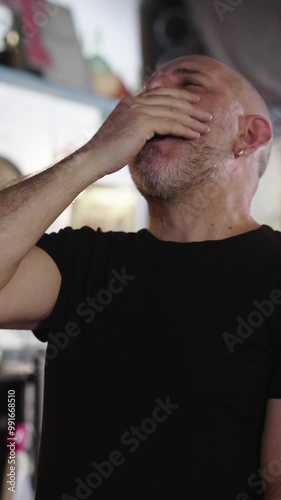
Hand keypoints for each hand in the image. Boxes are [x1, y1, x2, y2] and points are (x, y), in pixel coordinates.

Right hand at [88, 87, 212, 174]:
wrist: (94, 158)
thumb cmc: (107, 153)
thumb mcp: (124, 135)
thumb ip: (138, 128)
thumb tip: (151, 133)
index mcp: (129, 102)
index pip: (160, 93)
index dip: (179, 96)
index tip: (194, 101)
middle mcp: (134, 102)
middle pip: (170, 100)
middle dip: (191, 107)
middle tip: (207, 114)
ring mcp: (138, 110)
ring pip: (173, 112)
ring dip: (193, 120)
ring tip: (207, 126)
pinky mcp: (142, 123)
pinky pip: (170, 124)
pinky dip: (185, 129)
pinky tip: (196, 135)